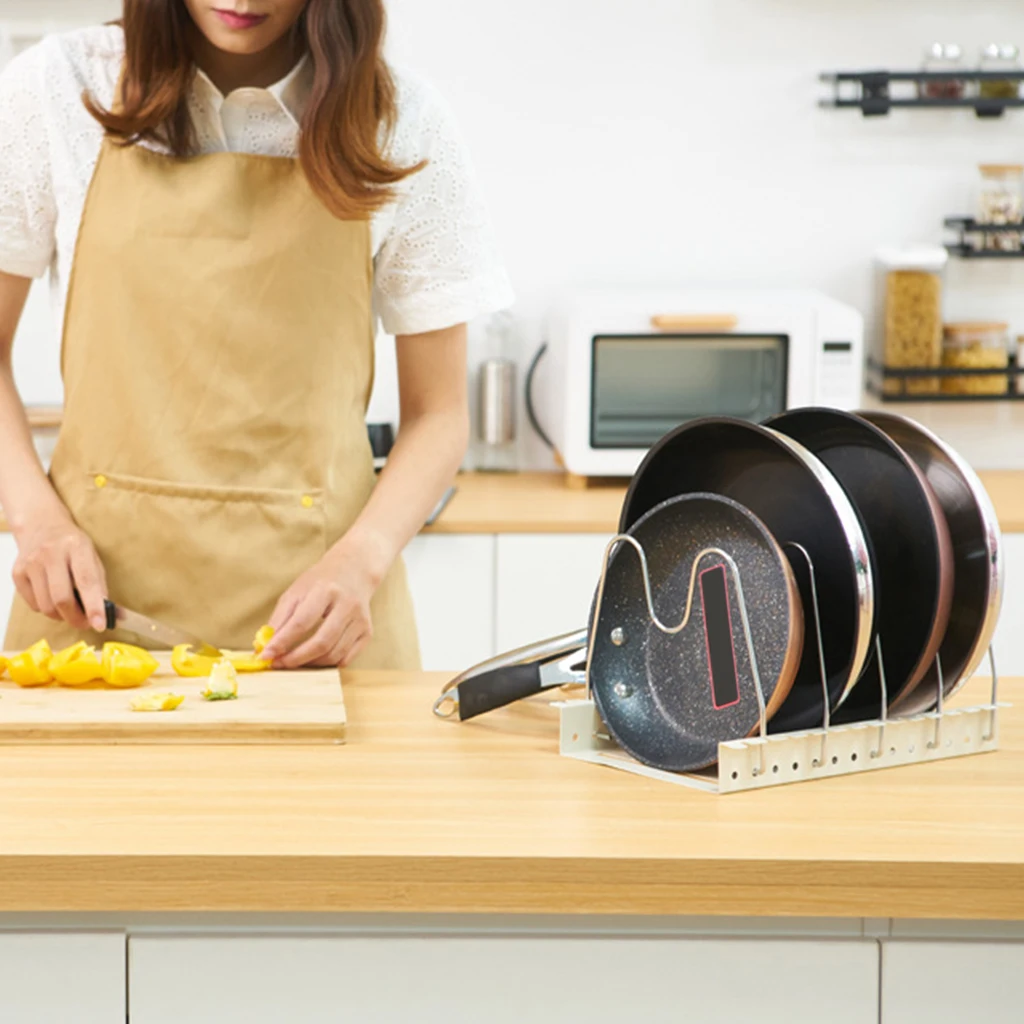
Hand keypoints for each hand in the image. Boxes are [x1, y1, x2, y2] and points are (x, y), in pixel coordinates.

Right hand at [12, 513, 107, 631]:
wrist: (41, 525)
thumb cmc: (73, 546)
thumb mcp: (93, 557)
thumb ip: (101, 585)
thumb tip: (116, 616)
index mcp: (77, 546)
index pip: (86, 581)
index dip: (94, 606)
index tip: (100, 625)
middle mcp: (51, 553)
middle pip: (62, 598)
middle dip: (76, 618)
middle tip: (86, 624)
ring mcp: (31, 563)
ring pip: (46, 606)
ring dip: (61, 616)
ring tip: (71, 610)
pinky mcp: (17, 572)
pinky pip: (33, 605)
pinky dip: (47, 609)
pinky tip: (53, 599)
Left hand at [261, 542, 384, 668]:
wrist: (354, 570)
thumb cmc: (321, 581)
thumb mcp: (296, 591)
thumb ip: (280, 618)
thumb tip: (265, 646)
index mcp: (326, 590)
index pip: (302, 622)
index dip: (282, 642)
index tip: (266, 655)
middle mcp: (347, 605)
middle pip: (321, 642)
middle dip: (296, 658)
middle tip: (279, 663)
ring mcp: (360, 620)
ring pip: (334, 654)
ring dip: (310, 663)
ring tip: (294, 660)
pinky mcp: (367, 632)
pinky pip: (346, 658)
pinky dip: (328, 664)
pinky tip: (315, 658)